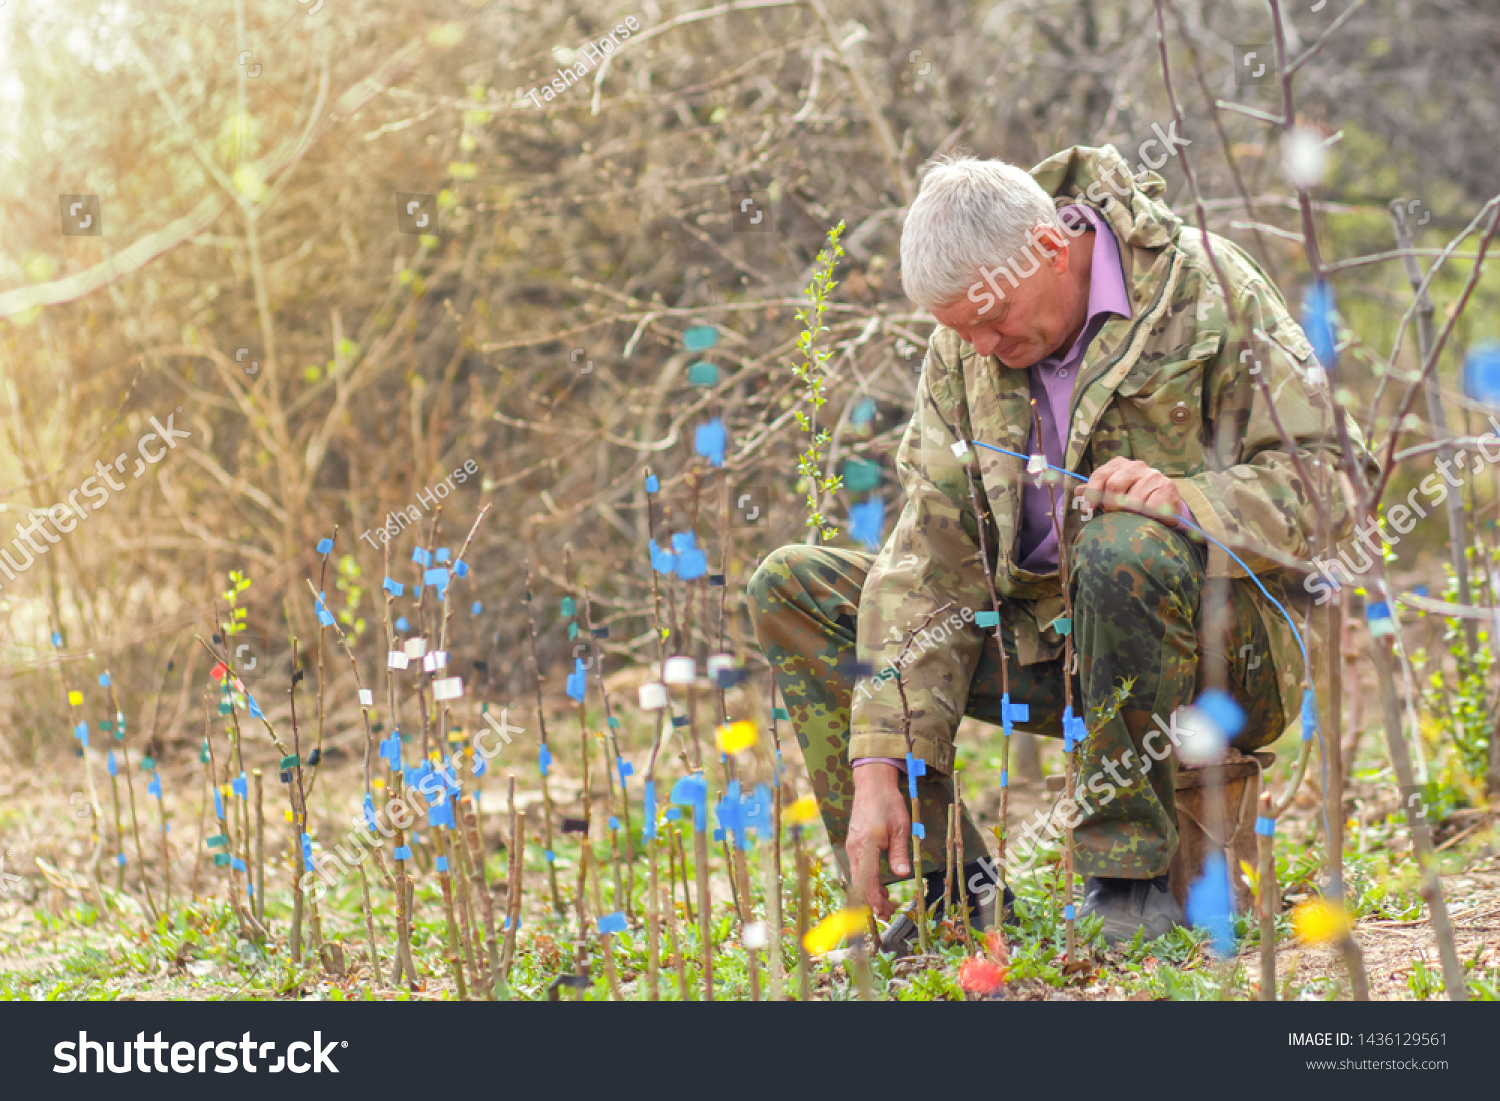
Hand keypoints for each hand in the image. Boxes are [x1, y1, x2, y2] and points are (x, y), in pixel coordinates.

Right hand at [846, 762, 911, 919]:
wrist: (872, 783)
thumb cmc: (887, 803)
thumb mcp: (900, 828)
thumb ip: (899, 853)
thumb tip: (903, 874)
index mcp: (865, 847)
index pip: (867, 881)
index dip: (874, 900)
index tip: (882, 912)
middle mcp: (855, 849)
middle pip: (860, 883)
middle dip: (872, 901)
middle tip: (888, 913)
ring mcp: (852, 847)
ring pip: (859, 877)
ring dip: (871, 892)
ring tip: (887, 903)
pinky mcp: (854, 844)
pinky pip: (859, 868)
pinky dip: (868, 880)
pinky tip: (881, 886)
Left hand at [1073, 457, 1183, 523]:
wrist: (1166, 505)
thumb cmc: (1135, 498)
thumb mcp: (1114, 493)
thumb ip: (1096, 492)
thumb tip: (1077, 492)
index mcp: (1120, 464)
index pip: (1100, 475)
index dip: (1092, 493)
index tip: (1087, 510)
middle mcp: (1136, 465)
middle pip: (1113, 486)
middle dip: (1110, 505)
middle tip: (1115, 514)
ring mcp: (1153, 475)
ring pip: (1131, 500)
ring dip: (1129, 514)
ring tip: (1134, 516)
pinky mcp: (1167, 488)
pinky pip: (1148, 507)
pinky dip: (1145, 516)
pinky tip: (1148, 517)